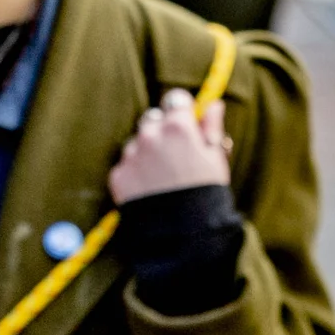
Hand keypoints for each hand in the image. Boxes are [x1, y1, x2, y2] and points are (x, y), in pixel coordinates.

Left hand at [108, 88, 229, 201]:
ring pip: (137, 143)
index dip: (182, 111)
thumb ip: (212, 127)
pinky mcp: (118, 175)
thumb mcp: (217, 159)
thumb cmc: (206, 194)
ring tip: (163, 178)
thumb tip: (214, 104)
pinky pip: (126, 166)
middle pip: (153, 119)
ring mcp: (131, 155)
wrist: (183, 235)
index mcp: (178, 126)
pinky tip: (150, 190)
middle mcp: (151, 134)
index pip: (175, 99)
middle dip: (163, 130)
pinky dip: (136, 174)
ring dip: (147, 153)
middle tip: (176, 154)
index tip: (186, 122)